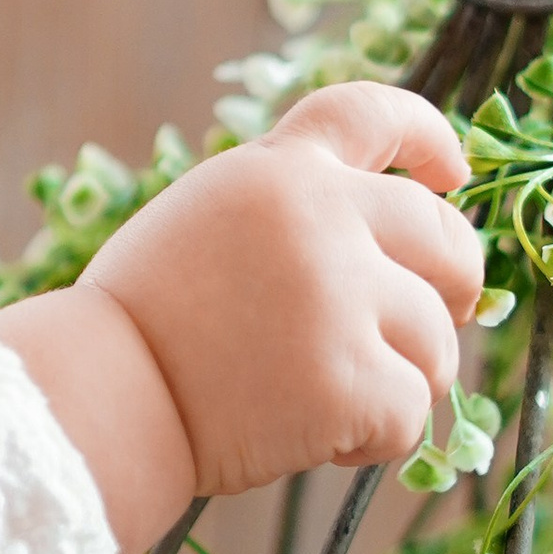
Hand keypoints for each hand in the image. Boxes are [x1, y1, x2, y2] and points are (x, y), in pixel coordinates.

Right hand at [0, 84, 482, 553]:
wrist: (97, 398)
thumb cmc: (141, 326)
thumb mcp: (206, 223)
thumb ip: (292, 215)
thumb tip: (394, 253)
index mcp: (278, 172)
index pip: (372, 113)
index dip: (427, 136)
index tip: (452, 172)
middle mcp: (322, 218)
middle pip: (446, 239)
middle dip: (455, 286)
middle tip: (439, 323)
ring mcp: (341, 297)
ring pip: (436, 341)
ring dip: (403, 377)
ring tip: (329, 398)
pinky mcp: (351, 379)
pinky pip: (412, 413)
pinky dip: (374, 439)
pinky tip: (318, 439)